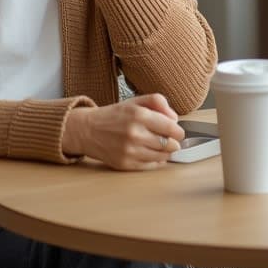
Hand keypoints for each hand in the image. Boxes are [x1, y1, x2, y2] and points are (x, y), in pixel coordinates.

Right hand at [62, 94, 185, 169]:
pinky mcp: (125, 164)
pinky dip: (156, 161)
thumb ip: (158, 102)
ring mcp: (130, 151)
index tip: (177, 131)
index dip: (178, 131)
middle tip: (169, 139)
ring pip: (162, 157)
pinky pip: (151, 166)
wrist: (88, 130)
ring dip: (166, 152)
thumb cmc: (115, 115)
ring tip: (159, 145)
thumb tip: (175, 118)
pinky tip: (150, 153)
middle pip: (170, 144)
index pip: (172, 128)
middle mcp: (135, 134)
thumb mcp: (136, 101)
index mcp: (139, 115)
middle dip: (173, 142)